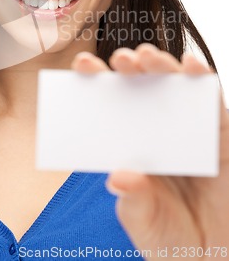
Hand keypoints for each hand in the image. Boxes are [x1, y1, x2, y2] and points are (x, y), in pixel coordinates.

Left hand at [71, 44, 228, 258]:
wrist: (210, 257)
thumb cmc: (169, 235)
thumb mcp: (143, 219)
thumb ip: (133, 198)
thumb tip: (119, 177)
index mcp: (132, 142)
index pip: (110, 105)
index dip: (97, 82)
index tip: (82, 66)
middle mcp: (158, 129)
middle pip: (142, 87)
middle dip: (131, 67)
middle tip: (120, 59)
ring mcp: (189, 128)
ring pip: (175, 86)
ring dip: (162, 65)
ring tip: (147, 57)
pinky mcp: (220, 133)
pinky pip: (212, 101)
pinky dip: (203, 79)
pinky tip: (191, 65)